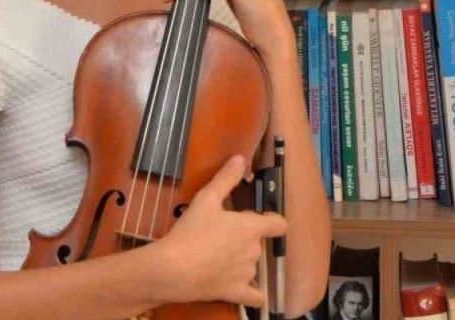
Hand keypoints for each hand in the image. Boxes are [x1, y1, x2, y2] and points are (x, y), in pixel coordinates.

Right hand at [151, 155, 286, 307]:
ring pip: (253, 266)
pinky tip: (249, 291)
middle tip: (223, 237)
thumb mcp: (206, 199)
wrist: (174, 269)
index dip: (273, 220)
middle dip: (247, 240)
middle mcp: (255, 251)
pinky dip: (255, 294)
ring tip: (220, 259)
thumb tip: (241, 158)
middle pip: (260, 243)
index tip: (262, 219)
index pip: (279, 224)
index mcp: (252, 227)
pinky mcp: (237, 293)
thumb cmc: (191, 231)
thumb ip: (226, 178)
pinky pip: (256, 296)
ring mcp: (247, 274)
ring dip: (244, 262)